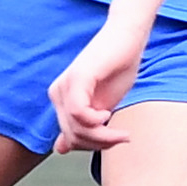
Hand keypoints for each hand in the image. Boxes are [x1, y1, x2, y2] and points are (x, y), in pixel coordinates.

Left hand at [48, 15, 153, 153]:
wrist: (128, 36)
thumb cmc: (118, 67)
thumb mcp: (102, 104)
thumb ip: (84, 125)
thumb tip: (60, 149)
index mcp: (63, 99)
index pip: (70, 138)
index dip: (93, 146)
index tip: (115, 140)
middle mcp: (58, 92)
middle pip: (73, 136)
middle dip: (99, 143)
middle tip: (121, 138)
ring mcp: (65, 85)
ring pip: (75, 128)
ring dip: (101, 136)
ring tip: (120, 132)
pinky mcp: (77, 77)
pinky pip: (78, 112)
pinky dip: (94, 121)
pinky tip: (107, 115)